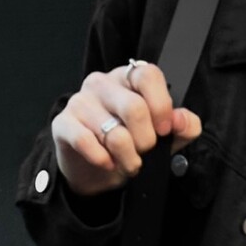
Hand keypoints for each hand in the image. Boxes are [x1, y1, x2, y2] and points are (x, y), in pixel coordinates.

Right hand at [50, 62, 202, 197]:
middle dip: (146, 141)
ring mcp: (80, 102)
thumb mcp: (165, 138)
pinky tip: (107, 164)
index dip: (161, 105)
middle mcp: (102, 84)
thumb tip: (181, 121)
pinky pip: (86, 141)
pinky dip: (103, 160)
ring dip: (127, 158)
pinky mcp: (63, 123)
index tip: (165, 130)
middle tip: (144, 153)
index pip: (147, 75)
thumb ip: (183, 127)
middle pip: (134, 108)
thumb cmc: (131, 147)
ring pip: (113, 133)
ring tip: (129, 164)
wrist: (95, 171)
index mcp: (128, 79)